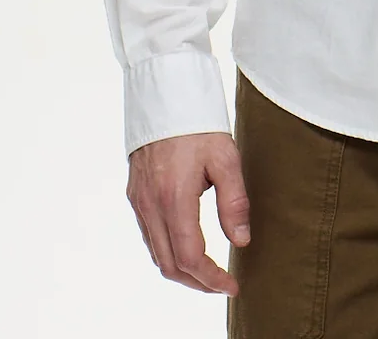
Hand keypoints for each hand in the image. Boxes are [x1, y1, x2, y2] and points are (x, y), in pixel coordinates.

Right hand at [126, 131, 250, 296]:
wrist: (165, 92)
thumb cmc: (198, 122)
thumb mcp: (225, 157)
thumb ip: (234, 201)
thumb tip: (241, 241)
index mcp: (173, 198)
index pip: (190, 257)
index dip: (211, 278)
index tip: (232, 285)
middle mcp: (150, 204)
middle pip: (169, 264)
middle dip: (197, 281)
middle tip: (222, 283)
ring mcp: (139, 201)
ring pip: (156, 254)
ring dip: (181, 269)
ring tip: (208, 270)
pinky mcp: (135, 194)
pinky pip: (149, 235)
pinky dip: (167, 251)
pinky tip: (187, 245)